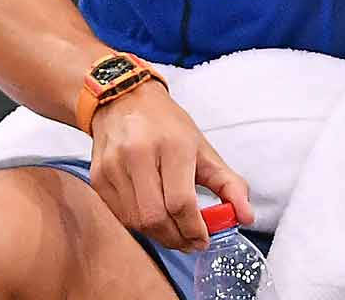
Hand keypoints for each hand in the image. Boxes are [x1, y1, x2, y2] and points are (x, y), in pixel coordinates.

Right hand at [90, 81, 254, 251]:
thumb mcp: (204, 149)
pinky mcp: (98, 177)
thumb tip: (246, 216)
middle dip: (177, 238)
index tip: (204, 239)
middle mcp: (139, 155)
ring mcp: (114, 167)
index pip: (181, 202)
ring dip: (159, 235)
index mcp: (172, 145)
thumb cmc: (168, 126)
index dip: (194, 228)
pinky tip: (154, 218)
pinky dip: (140, 225)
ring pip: (136, 221)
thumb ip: (229, 184)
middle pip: (155, 217)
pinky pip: (120, 215)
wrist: (124, 102)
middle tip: (191, 242)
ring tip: (175, 231)